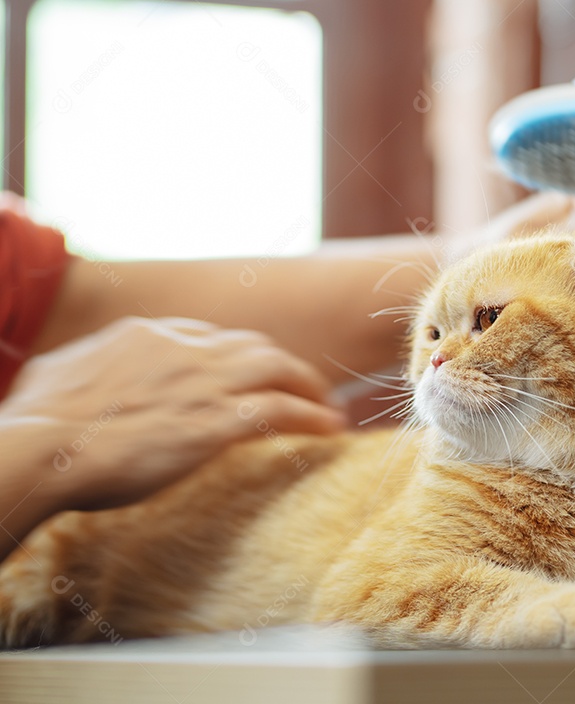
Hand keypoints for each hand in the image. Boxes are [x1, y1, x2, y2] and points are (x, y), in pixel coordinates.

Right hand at [2, 316, 344, 512]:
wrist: (39, 449)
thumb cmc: (35, 424)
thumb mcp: (58, 375)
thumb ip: (85, 367)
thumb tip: (75, 371)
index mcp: (145, 335)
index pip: (210, 336)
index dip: (237, 355)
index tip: (250, 372)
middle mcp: (183, 350)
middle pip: (253, 347)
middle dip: (283, 365)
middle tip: (302, 386)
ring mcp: (204, 383)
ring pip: (278, 369)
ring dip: (310, 386)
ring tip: (328, 406)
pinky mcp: (217, 422)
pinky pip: (283, 411)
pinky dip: (313, 416)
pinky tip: (331, 428)